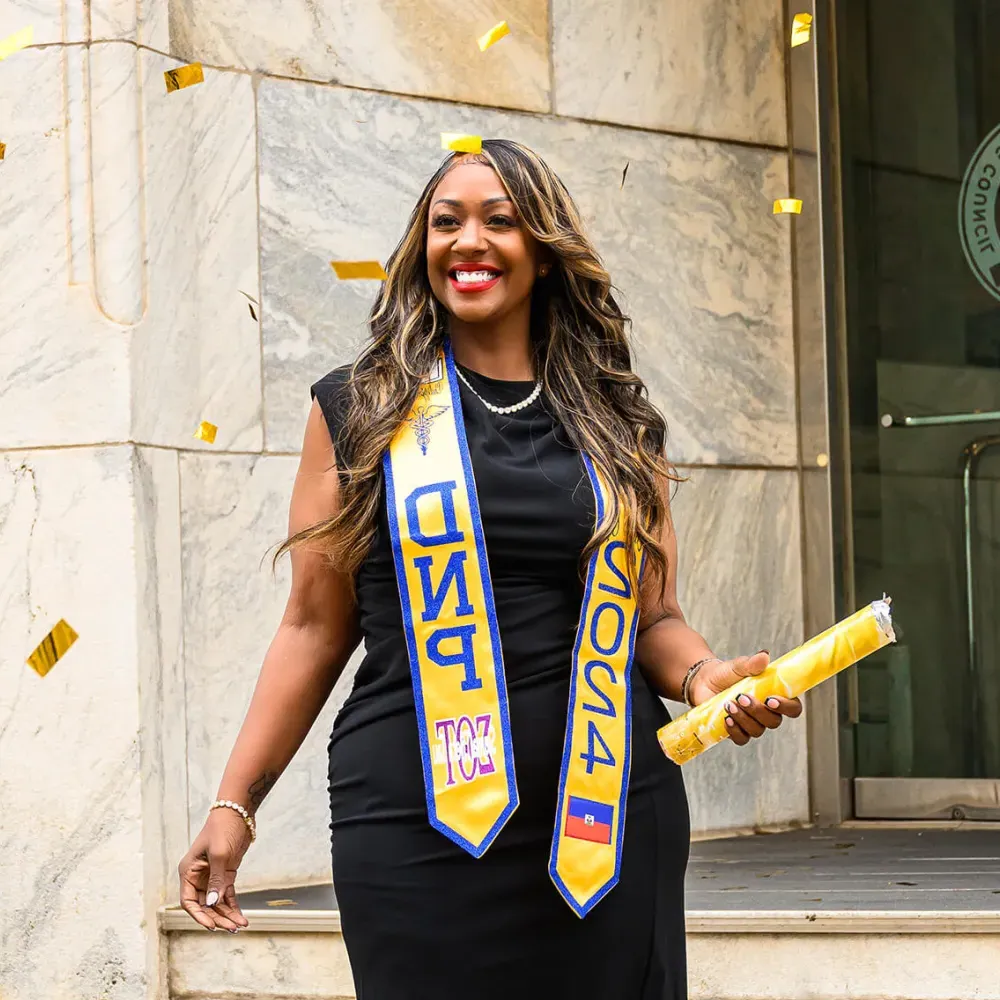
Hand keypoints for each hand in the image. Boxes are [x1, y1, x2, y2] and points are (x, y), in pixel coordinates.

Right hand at [177, 808, 252, 931]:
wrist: (239, 812)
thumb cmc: (223, 828)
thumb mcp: (219, 854)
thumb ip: (216, 880)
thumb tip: (212, 904)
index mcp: (188, 871)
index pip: (188, 901)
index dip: (199, 916)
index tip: (212, 926)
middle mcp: (197, 876)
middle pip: (204, 905)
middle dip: (218, 918)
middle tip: (232, 929)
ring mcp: (211, 876)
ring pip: (216, 902)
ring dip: (227, 915)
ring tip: (239, 926)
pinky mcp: (225, 874)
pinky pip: (226, 895)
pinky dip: (233, 906)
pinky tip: (241, 917)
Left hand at [688, 651, 802, 746]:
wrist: (704, 681)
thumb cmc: (726, 674)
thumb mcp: (738, 666)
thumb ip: (752, 663)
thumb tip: (764, 656)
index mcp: (774, 696)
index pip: (793, 708)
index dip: (787, 707)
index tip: (771, 699)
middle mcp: (766, 713)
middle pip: (774, 721)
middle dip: (758, 711)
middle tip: (741, 697)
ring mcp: (751, 723)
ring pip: (757, 730)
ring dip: (743, 718)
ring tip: (728, 704)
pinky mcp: (736, 731)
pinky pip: (741, 738)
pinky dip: (734, 730)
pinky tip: (726, 719)